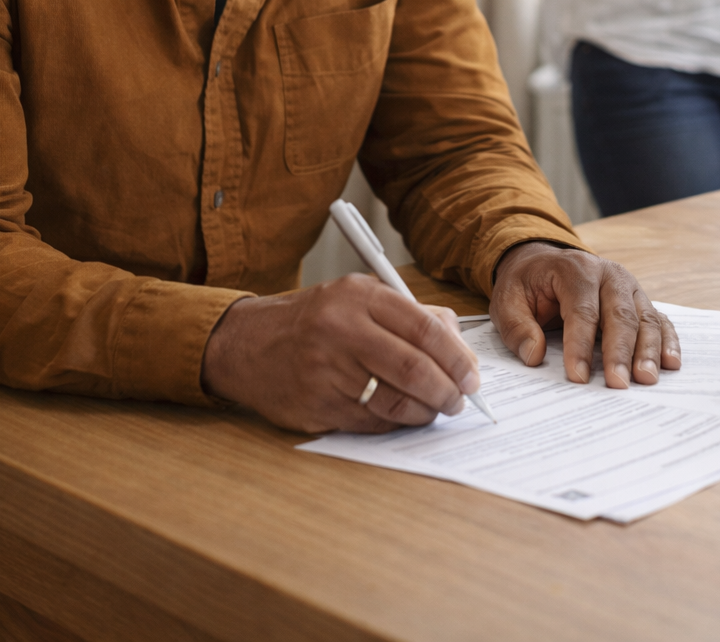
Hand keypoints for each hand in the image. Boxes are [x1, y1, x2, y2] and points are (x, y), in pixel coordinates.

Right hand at [201, 275, 481, 432]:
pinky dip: (396, 423)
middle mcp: (342, 331)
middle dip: (447, 389)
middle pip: (413, 368)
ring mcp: (327, 371)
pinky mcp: (317, 406)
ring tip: (437, 408)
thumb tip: (458, 345)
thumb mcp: (357, 298)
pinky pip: (371, 422)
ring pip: (395, 401)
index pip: (423, 327)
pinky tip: (405, 417)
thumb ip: (408, 315)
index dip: (456, 356)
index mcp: (358, 297)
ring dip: (426, 411)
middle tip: (460, 399)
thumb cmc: (315, 319)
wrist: (248, 344)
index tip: (472, 374)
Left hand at [490, 243, 680, 387]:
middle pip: (620, 314)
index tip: (579, 377)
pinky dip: (668, 341)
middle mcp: (608, 274)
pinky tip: (671, 363)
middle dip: (620, 352)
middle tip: (618, 385)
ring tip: (647, 379)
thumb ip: (517, 326)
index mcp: (574, 270)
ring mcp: (628, 287)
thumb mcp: (507, 299)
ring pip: (645, 318)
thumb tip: (534, 355)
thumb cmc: (527, 284)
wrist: (543, 262)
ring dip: (648, 350)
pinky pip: (659, 319)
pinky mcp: (640, 300)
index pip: (582, 310)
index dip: (580, 345)